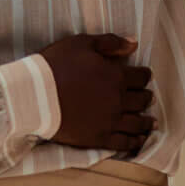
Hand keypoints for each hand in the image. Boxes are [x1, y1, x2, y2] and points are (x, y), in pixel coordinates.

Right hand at [43, 33, 154, 154]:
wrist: (33, 95)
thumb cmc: (55, 65)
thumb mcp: (82, 43)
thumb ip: (110, 42)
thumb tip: (134, 43)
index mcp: (116, 76)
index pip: (141, 77)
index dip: (144, 76)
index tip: (144, 77)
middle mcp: (118, 100)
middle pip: (142, 100)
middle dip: (146, 97)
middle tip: (148, 98)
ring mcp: (109, 121)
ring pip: (137, 123)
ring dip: (145, 121)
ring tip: (150, 122)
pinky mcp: (98, 138)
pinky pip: (123, 143)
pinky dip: (134, 141)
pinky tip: (139, 140)